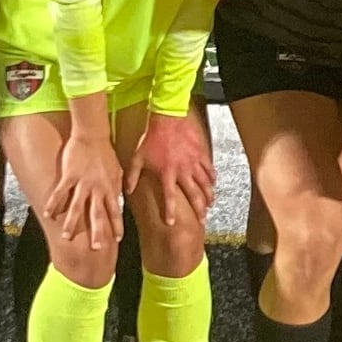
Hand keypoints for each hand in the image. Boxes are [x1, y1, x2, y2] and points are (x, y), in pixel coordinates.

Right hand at [51, 126, 123, 254]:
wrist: (92, 135)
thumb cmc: (105, 152)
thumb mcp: (118, 170)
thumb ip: (118, 185)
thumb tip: (122, 196)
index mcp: (110, 187)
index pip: (115, 211)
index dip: (116, 225)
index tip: (117, 239)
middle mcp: (97, 188)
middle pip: (97, 214)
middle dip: (97, 232)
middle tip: (97, 248)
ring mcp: (83, 183)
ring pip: (77, 207)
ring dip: (72, 223)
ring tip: (67, 238)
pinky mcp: (69, 176)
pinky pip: (60, 193)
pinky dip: (54, 204)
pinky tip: (48, 215)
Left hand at [137, 107, 216, 223]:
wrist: (169, 118)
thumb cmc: (153, 137)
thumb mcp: (138, 157)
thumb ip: (133, 175)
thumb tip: (128, 190)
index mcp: (167, 173)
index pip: (169, 197)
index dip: (171, 211)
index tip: (172, 222)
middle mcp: (183, 171)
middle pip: (194, 195)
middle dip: (199, 210)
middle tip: (202, 220)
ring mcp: (194, 163)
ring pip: (205, 184)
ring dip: (209, 196)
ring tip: (210, 205)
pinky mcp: (201, 154)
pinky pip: (209, 169)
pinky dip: (212, 178)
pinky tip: (213, 184)